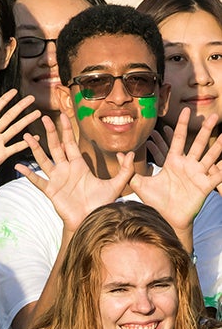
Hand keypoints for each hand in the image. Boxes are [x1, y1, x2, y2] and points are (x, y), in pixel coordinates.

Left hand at [0, 89, 40, 191]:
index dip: (4, 100)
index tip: (14, 91)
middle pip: (9, 117)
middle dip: (20, 107)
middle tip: (31, 98)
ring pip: (15, 129)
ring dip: (26, 121)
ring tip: (38, 113)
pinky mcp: (1, 155)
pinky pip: (15, 147)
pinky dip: (25, 143)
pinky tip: (35, 138)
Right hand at [16, 114, 134, 231]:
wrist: (90, 221)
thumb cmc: (101, 205)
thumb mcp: (115, 185)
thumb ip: (125, 170)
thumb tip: (131, 153)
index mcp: (78, 166)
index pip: (70, 143)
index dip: (66, 129)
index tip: (61, 115)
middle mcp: (65, 170)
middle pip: (55, 146)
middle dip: (50, 132)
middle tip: (44, 117)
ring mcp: (57, 180)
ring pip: (43, 160)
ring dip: (35, 148)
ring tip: (27, 135)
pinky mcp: (51, 191)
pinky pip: (37, 181)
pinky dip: (28, 174)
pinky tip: (18, 166)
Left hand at [129, 108, 221, 232]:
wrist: (166, 218)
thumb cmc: (155, 201)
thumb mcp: (140, 184)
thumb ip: (129, 170)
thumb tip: (118, 154)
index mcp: (173, 162)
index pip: (178, 139)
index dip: (182, 125)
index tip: (186, 110)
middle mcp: (187, 165)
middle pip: (198, 143)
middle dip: (205, 130)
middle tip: (212, 115)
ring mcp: (197, 175)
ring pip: (211, 156)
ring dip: (219, 145)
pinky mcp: (204, 186)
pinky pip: (217, 175)